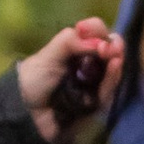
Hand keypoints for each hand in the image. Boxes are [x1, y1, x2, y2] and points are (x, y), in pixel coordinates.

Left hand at [16, 17, 123, 142]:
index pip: (94, 33)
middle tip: (110, 44)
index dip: (95, 29)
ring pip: (112, 68)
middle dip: (111, 43)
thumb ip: (70, 42)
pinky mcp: (97, 102)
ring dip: (116, 58)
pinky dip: (113, 76)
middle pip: (109, 49)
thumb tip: (98, 41)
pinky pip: (108, 88)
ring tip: (115, 52)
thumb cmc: (34, 81)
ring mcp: (94, 83)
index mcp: (76, 50)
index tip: (86, 29)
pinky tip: (115, 64)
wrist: (27, 114)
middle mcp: (88, 64)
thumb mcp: (48, 55)